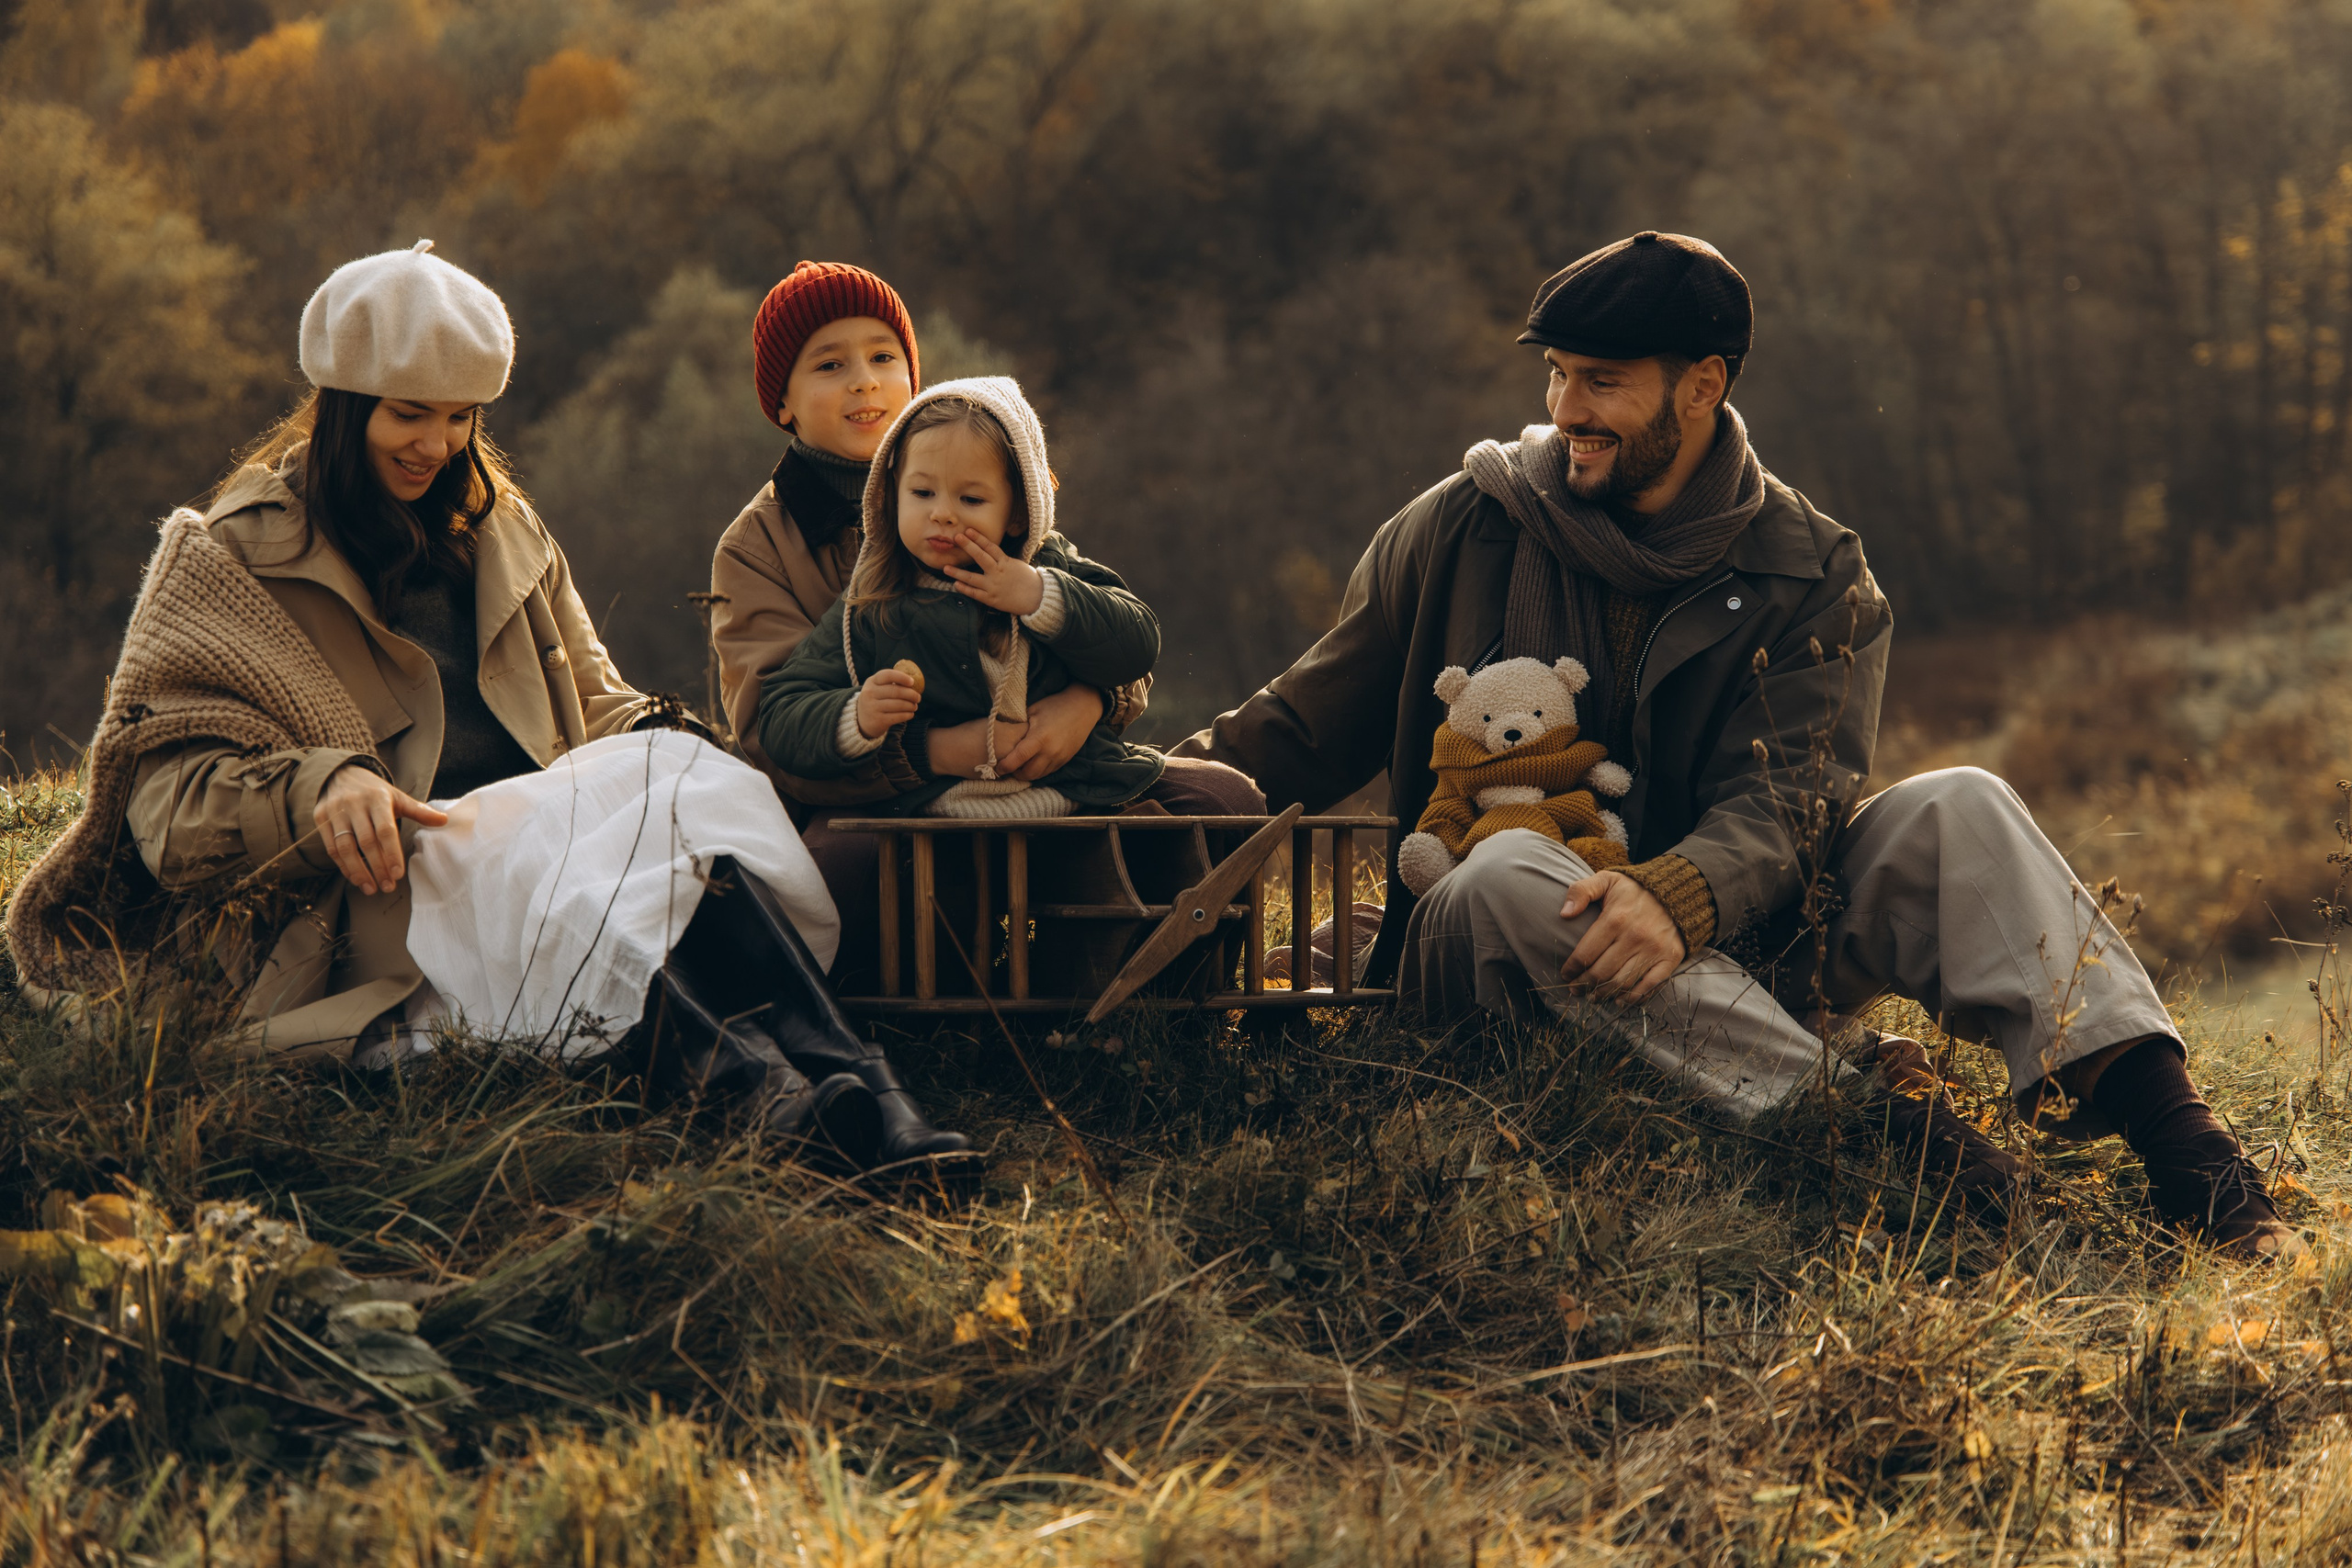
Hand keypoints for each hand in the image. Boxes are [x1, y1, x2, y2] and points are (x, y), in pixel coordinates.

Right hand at [314, 763, 448, 895]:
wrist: (339, 774)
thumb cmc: (374, 791)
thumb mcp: (397, 796)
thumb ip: (419, 811)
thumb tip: (444, 820)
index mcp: (377, 798)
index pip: (386, 830)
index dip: (391, 854)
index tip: (398, 874)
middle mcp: (354, 804)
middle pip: (366, 842)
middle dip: (377, 867)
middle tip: (387, 887)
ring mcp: (335, 811)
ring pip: (345, 847)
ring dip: (358, 871)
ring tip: (371, 888)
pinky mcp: (320, 818)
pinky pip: (331, 847)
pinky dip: (343, 866)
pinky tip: (355, 878)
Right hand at [856, 669, 920, 738]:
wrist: (861, 720)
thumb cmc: (876, 700)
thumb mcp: (877, 688)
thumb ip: (891, 683)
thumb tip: (913, 683)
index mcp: (871, 681)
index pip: (887, 675)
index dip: (902, 677)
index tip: (912, 682)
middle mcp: (870, 693)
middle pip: (896, 691)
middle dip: (911, 694)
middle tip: (918, 697)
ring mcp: (872, 707)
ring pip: (899, 704)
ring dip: (911, 705)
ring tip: (914, 706)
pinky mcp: (878, 720)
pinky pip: (898, 716)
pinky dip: (908, 715)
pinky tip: (910, 714)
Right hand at [926, 715, 1027, 778]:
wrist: (949, 752)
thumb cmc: (967, 732)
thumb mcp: (991, 722)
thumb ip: (1009, 725)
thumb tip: (1020, 727)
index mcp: (1012, 735)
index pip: (1029, 730)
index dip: (1025, 727)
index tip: (1019, 726)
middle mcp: (1013, 751)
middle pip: (1029, 747)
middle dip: (1025, 742)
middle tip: (1015, 738)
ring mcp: (1008, 766)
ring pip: (1021, 761)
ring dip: (1019, 756)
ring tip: (1007, 749)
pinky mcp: (1000, 777)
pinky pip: (1012, 771)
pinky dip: (1010, 766)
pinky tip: (1000, 759)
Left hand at [941, 529, 1044, 614]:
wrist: (1037, 598)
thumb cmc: (1028, 580)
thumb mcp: (1016, 565)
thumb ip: (1002, 560)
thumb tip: (990, 553)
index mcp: (1005, 562)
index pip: (990, 547)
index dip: (978, 538)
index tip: (968, 530)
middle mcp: (998, 572)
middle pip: (980, 557)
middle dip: (968, 546)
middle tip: (956, 538)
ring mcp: (994, 586)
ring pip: (972, 578)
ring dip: (958, 572)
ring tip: (946, 567)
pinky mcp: (992, 599)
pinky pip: (975, 593)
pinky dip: (965, 589)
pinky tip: (956, 584)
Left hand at [996, 685, 1105, 779]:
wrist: (1083, 707)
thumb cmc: (1055, 705)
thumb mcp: (1033, 711)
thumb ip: (1019, 727)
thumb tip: (1001, 737)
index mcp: (1039, 738)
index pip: (1018, 759)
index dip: (1005, 766)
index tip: (996, 767)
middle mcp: (1050, 751)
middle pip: (1027, 773)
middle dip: (1015, 773)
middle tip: (1007, 767)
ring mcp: (1059, 758)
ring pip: (1038, 775)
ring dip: (1026, 773)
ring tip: (1018, 766)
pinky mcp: (1065, 760)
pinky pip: (1048, 772)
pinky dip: (1038, 770)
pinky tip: (1032, 762)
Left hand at [1559, 870, 1684, 1003]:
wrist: (1678, 891)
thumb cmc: (1634, 890)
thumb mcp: (1606, 880)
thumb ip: (1581, 891)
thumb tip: (1564, 914)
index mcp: (1615, 919)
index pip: (1585, 954)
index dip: (1571, 969)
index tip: (1566, 974)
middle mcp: (1635, 937)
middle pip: (1601, 973)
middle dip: (1583, 985)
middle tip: (1575, 989)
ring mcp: (1653, 950)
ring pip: (1622, 983)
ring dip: (1603, 994)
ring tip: (1593, 996)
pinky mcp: (1669, 959)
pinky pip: (1649, 986)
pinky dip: (1632, 998)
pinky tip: (1619, 1001)